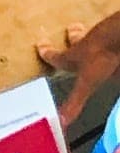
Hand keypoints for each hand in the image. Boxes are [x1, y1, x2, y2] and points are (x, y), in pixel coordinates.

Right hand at [39, 13, 119, 131]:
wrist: (117, 37)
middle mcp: (83, 46)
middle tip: (70, 31)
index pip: (56, 57)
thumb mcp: (86, 84)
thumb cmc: (100, 57)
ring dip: (87, 37)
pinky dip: (106, 41)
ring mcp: (98, 39)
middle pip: (75, 42)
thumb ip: (74, 103)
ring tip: (87, 33)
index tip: (41, 46)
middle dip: (72, 39)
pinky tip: (111, 46)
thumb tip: (61, 121)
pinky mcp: (111, 37)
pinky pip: (107, 38)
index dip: (47, 53)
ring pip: (89, 38)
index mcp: (72, 57)